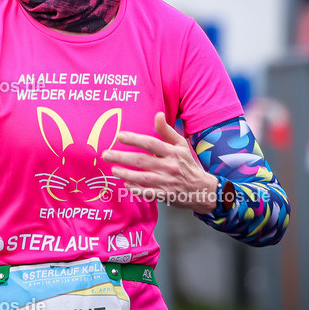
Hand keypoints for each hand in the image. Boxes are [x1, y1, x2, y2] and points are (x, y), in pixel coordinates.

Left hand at [103, 112, 218, 213]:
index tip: (119, 136)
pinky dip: (137, 189)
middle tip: (105, 154)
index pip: (150, 143)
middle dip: (122, 157)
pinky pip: (148, 192)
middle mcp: (169, 166)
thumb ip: (167, 131)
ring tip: (112, 169)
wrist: (203, 189)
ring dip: (126, 174)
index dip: (134, 139)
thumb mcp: (181, 145)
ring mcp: (166, 182)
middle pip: (142, 160)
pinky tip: (126, 184)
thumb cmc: (187, 164)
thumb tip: (158, 114)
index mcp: (172, 152)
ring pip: (143, 177)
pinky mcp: (165, 195)